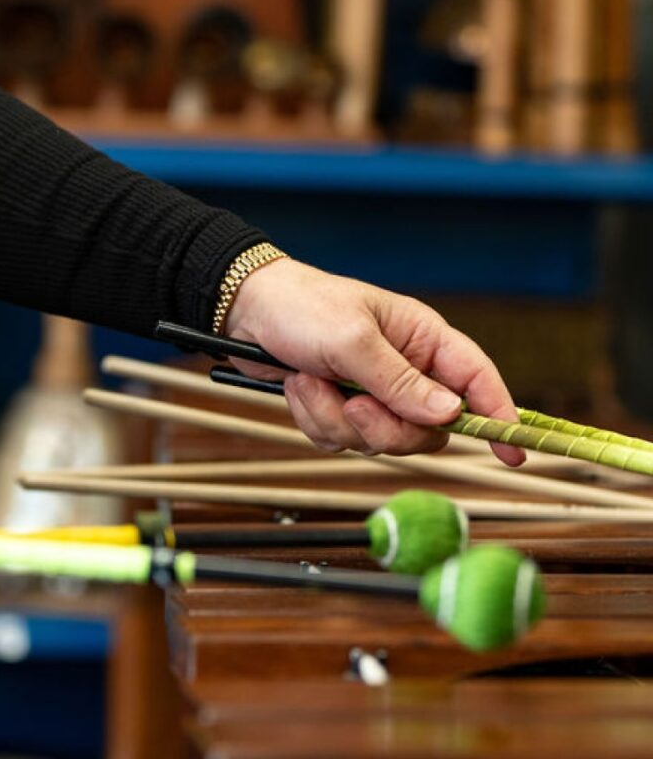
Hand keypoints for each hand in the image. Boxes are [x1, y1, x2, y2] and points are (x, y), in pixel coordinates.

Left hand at [224, 259, 523, 464]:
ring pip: (378, 440)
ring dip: (338, 419)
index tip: (513, 451)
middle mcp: (404, 370)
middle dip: (385, 427)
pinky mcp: (338, 408)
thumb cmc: (303, 307)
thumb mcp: (354, 340)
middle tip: (354, 405)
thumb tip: (451, 415)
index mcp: (422, 340)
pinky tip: (299, 387)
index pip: (476, 380)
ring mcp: (371, 393)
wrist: (244, 311)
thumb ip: (401, 382)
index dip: (498, 415)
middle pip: (425, 430)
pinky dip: (315, 420)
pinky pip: (340, 440)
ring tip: (311, 381)